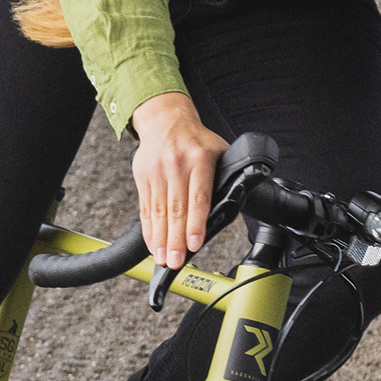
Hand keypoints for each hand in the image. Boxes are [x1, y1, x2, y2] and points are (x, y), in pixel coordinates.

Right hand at [129, 92, 227, 268]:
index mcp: (200, 158)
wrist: (165, 118)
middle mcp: (176, 165)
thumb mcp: (218, 150)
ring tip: (164, 259)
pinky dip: (149, 230)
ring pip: (159, 211)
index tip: (194, 244)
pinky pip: (146, 208)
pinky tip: (153, 245)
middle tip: (176, 261)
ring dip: (160, 239)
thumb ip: (225, 175)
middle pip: (176, 209)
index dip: (196, 223)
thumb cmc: (196, 140)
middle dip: (175, 239)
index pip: (198, 196)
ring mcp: (157, 171)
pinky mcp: (143, 177)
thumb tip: (237, 203)